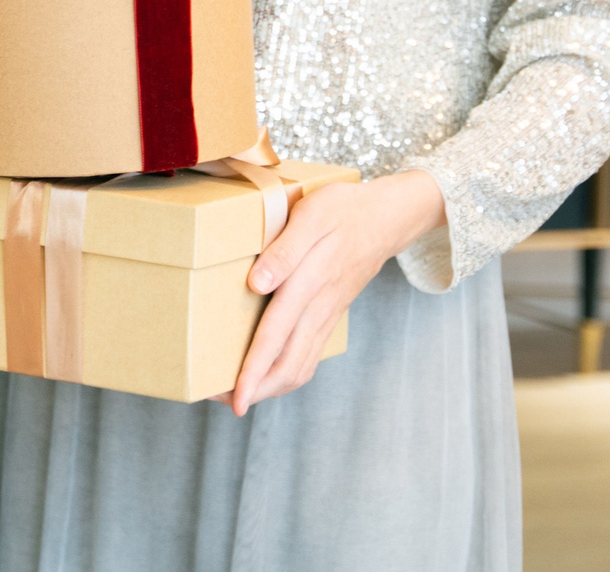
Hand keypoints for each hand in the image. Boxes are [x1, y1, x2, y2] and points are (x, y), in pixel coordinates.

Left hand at [227, 168, 444, 412]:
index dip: (252, 370)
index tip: (233, 397)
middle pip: (288, 364)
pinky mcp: (332, 313)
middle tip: (220, 399)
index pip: (274, 336)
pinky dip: (287, 370)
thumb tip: (255, 284)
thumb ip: (283, 251)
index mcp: (309, 283)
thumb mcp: (311, 215)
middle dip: (255, 388)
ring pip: (300, 364)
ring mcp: (328, 313)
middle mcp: (319, 307)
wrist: (388, 216)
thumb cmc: (344, 209)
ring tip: (239, 391)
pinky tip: (269, 373)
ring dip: (270, 384)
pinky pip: (309, 352)